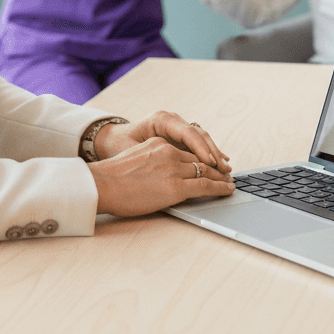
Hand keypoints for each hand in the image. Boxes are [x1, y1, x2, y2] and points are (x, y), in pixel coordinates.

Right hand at [88, 114, 234, 216]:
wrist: (103, 185)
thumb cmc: (113, 179)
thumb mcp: (136, 159)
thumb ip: (152, 161)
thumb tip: (161, 174)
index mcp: (159, 143)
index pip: (186, 151)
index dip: (201, 159)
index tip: (210, 165)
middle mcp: (169, 151)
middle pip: (199, 160)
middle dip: (215, 168)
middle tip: (227, 174)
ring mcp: (173, 168)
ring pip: (205, 171)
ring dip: (220, 177)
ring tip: (230, 183)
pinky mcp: (176, 186)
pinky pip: (205, 185)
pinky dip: (220, 188)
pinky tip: (227, 190)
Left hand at [94, 111, 230, 170]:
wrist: (111, 140)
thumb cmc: (119, 146)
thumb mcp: (131, 150)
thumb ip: (151, 155)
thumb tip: (171, 164)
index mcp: (161, 119)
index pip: (187, 132)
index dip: (201, 148)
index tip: (211, 163)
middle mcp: (172, 120)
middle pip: (198, 134)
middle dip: (213, 151)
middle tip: (225, 169)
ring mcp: (177, 127)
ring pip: (201, 138)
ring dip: (214, 153)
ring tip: (226, 168)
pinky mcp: (178, 137)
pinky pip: (197, 144)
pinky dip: (208, 154)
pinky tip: (219, 164)